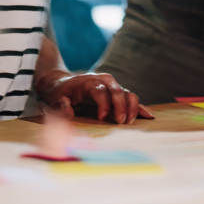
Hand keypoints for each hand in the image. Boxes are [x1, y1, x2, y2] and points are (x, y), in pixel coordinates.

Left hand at [35, 70, 154, 123]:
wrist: (63, 84)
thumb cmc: (59, 94)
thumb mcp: (55, 99)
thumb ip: (60, 106)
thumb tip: (68, 111)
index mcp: (89, 82)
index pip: (100, 91)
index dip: (103, 104)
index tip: (102, 118)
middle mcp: (103, 81)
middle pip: (117, 90)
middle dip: (121, 106)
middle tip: (120, 122)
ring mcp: (112, 86)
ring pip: (127, 93)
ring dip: (132, 107)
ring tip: (129, 122)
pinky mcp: (117, 93)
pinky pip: (130, 98)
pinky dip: (139, 107)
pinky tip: (148, 116)